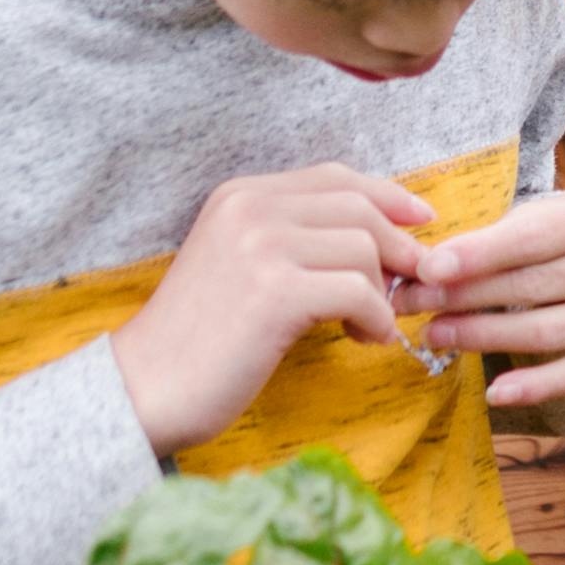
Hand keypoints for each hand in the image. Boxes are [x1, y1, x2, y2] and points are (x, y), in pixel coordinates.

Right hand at [112, 162, 429, 455]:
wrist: (143, 387)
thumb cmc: (198, 341)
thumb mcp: (240, 267)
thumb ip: (294, 241)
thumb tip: (380, 240)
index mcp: (240, 196)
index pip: (334, 177)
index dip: (387, 197)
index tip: (421, 222)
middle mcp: (250, 209)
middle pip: (359, 207)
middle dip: (398, 248)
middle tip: (408, 288)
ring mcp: (260, 246)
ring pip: (364, 248)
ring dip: (381, 293)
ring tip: (366, 326)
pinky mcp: (275, 292)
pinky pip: (358, 292)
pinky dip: (374, 319)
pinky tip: (363, 339)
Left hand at [417, 182, 564, 417]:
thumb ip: (508, 236)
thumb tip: (432, 269)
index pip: (534, 238)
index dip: (478, 254)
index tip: (427, 269)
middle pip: (534, 287)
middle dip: (465, 296)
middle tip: (413, 303)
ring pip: (548, 333)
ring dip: (483, 337)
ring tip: (437, 334)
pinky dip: (534, 386)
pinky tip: (494, 390)